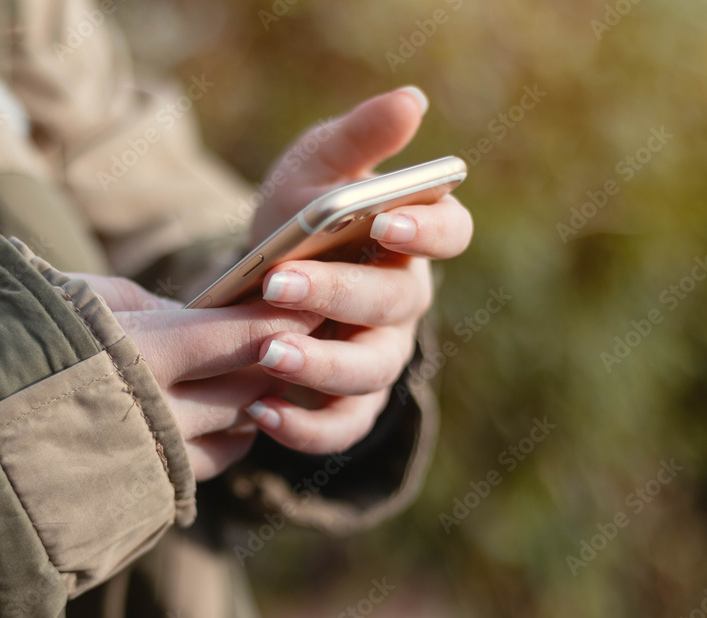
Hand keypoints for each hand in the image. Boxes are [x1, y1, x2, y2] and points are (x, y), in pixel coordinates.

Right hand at [71, 274, 322, 480]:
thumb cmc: (14, 342)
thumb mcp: (81, 300)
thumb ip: (149, 307)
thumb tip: (197, 314)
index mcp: (142, 352)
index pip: (243, 332)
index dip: (285, 314)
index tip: (311, 296)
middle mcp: (158, 411)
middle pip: (252, 383)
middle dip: (281, 357)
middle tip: (298, 333)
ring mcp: (153, 460)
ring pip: (240, 431)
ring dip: (256, 401)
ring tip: (254, 374)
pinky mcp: (146, 493)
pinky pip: (212, 465)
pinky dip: (228, 438)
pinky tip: (218, 416)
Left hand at [243, 87, 472, 453]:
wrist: (260, 274)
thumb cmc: (301, 214)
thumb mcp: (318, 166)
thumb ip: (360, 138)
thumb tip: (411, 100)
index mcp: (413, 239)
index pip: (447, 233)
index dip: (424, 230)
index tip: (384, 220)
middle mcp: (405, 303)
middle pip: (392, 307)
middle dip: (337, 295)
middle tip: (279, 283)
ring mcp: (380, 356)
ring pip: (369, 373)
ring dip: (320, 367)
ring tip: (267, 353)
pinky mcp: (348, 402)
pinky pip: (340, 427)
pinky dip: (304, 427)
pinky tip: (260, 411)